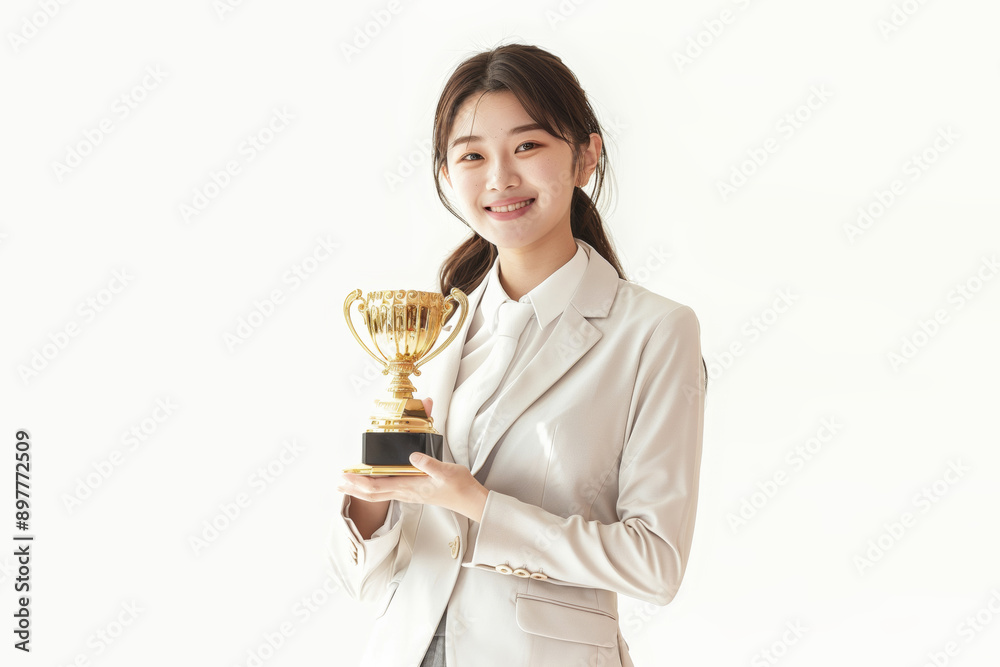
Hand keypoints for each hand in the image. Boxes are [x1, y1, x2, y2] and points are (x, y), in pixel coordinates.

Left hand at [336, 397, 489, 521]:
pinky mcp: (414, 492)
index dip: (359, 482)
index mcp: (410, 487)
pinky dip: (375, 489)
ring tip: (348, 486)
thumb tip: (412, 455)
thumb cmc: (459, 486)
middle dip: (353, 488)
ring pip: (379, 495)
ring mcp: (409, 494)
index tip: (345, 476)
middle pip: (372, 494)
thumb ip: (428, 463)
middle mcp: (406, 492)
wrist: (469, 500)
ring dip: (361, 490)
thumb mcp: (445, 471)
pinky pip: (388, 493)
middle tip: (338, 482)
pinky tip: (373, 485)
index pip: (378, 486)